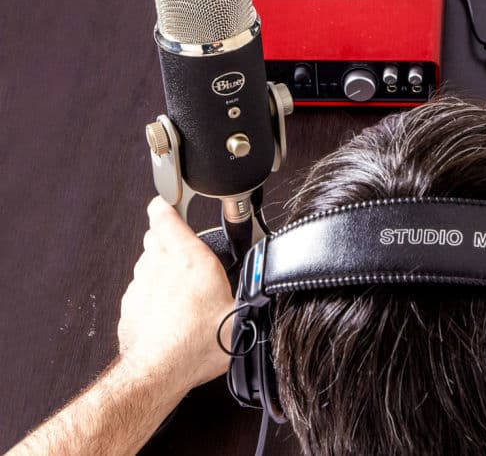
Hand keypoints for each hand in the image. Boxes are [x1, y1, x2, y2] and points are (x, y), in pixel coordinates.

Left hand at [117, 197, 234, 392]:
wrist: (158, 373)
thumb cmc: (195, 345)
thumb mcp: (241, 313)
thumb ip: (251, 292)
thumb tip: (266, 288)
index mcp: (189, 258)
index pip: (164, 214)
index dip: (167, 205)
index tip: (171, 202)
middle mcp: (159, 265)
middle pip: (155, 236)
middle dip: (169, 238)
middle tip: (189, 252)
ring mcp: (140, 285)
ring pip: (147, 263)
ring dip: (161, 268)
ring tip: (183, 289)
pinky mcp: (129, 306)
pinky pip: (141, 289)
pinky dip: (153, 294)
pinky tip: (170, 311)